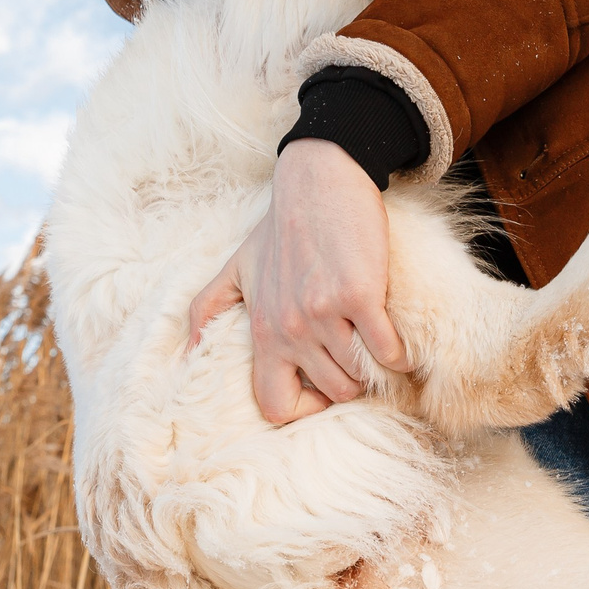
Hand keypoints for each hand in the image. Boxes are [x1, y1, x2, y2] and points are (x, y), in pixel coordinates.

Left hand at [186, 139, 412, 423]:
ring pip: (363, 376)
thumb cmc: (280, 227)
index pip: (276, 405)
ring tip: (376, 345)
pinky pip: (388, 351)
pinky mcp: (360, 295)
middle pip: (333, 392)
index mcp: (262, 329)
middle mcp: (290, 328)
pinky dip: (400, 355)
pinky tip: (396, 340)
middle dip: (350, 382)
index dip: (303, 408)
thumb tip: (189, 351)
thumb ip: (208, 309)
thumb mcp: (236, 268)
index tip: (320, 388)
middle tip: (357, 358)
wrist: (319, 181)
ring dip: (376, 368)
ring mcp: (325, 313)